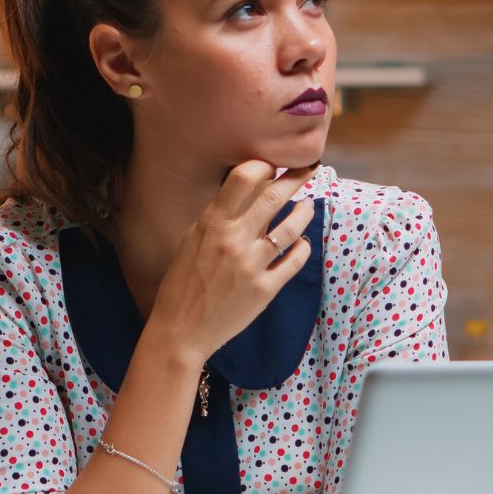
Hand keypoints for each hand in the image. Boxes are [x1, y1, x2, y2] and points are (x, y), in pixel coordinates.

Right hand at [149, 161, 316, 363]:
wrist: (181, 330)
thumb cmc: (183, 282)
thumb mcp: (193, 240)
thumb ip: (220, 217)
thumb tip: (250, 190)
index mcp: (212, 223)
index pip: (243, 178)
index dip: (264, 165)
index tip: (274, 163)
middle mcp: (234, 240)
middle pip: (274, 196)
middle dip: (297, 176)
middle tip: (311, 166)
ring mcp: (252, 265)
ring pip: (291, 228)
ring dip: (304, 212)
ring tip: (308, 206)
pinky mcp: (265, 289)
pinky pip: (294, 261)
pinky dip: (302, 248)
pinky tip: (301, 242)